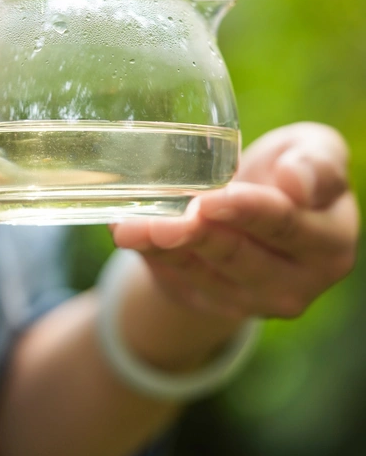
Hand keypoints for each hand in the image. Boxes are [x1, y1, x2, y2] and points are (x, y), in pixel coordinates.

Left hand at [110, 123, 359, 321]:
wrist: (257, 211)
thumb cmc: (289, 170)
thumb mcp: (314, 152)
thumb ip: (317, 162)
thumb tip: (294, 182)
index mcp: (329, 243)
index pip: (286, 226)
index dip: (247, 212)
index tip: (210, 199)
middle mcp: (295, 284)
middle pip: (240, 257)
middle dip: (199, 237)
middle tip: (166, 219)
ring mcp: (251, 302)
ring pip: (201, 273)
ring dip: (163, 248)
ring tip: (130, 227)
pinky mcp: (212, 303)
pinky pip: (177, 279)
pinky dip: (149, 253)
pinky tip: (126, 230)